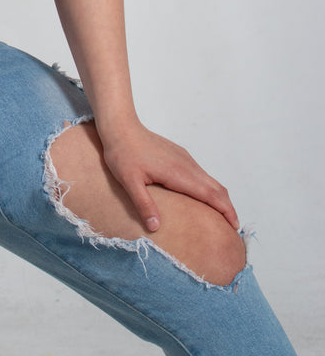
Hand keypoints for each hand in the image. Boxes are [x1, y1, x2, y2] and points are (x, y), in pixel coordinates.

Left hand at [100, 121, 239, 232]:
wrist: (121, 127)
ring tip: (221, 218)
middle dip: (228, 208)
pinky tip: (202, 199)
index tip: (234, 227)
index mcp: (179, 173)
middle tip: (232, 229)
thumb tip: (156, 228)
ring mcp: (184, 159)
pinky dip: (210, 189)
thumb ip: (144, 204)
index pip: (211, 194)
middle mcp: (187, 165)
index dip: (226, 211)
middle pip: (217, 188)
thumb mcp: (129, 182)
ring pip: (210, 180)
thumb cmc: (122, 153)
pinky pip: (201, 174)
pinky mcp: (180, 156)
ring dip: (219, 198)